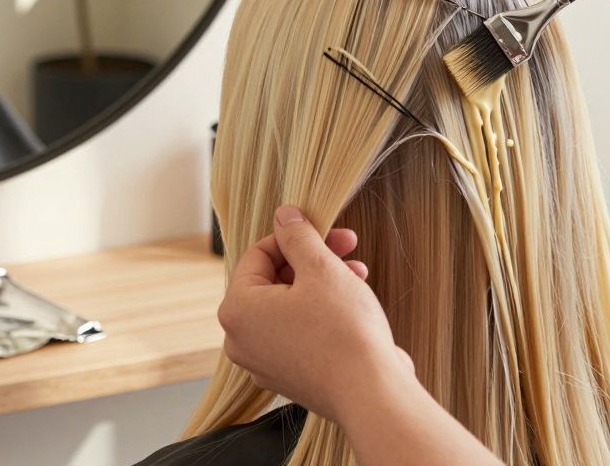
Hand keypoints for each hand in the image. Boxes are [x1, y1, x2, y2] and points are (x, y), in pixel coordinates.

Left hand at [217, 205, 414, 424]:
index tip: (326, 229)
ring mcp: (263, 363)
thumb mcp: (320, 269)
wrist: (372, 394)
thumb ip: (297, 236)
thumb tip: (284, 215)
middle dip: (313, 259)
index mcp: (237, 310)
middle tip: (347, 246)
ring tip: (359, 274)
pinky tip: (352, 304)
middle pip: (273, 280)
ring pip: (289, 306)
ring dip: (322, 283)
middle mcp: (241, 340)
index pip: (259, 254)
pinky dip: (320, 314)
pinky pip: (298, 333)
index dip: (295, 235)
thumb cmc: (344, 331)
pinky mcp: (288, 377)